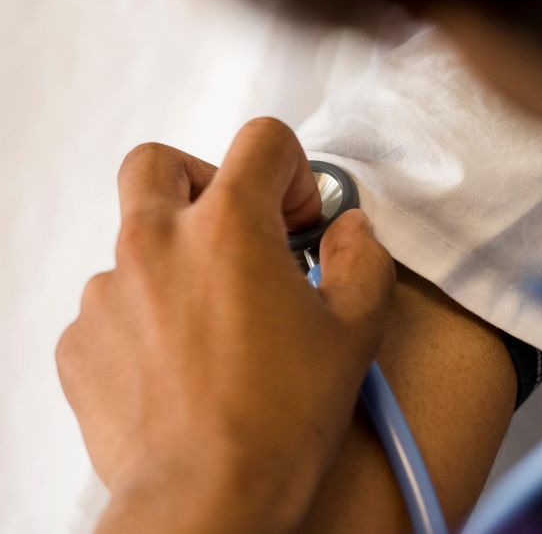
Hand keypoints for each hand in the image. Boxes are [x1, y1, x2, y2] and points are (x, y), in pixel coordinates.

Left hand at [56, 118, 394, 533]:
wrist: (207, 500)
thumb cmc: (280, 420)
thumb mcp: (354, 330)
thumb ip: (363, 259)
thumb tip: (352, 233)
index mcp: (230, 228)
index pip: (262, 140)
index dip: (293, 170)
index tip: (300, 219)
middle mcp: (157, 244)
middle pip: (161, 162)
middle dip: (203, 182)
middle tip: (236, 233)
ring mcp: (110, 291)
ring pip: (136, 240)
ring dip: (177, 260)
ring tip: (216, 321)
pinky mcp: (82, 340)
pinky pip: (114, 303)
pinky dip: (147, 315)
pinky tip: (182, 362)